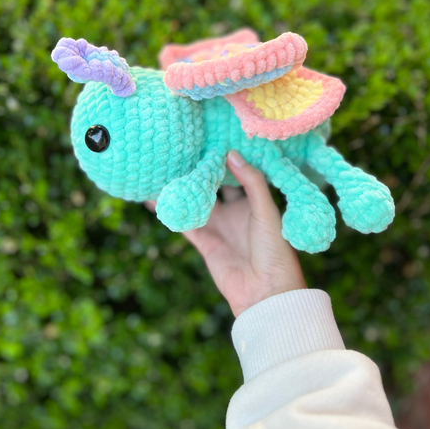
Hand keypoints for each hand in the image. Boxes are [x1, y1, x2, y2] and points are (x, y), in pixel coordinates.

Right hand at [145, 150, 305, 317]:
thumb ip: (251, 182)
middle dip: (201, 168)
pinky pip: (185, 223)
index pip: (237, 172)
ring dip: (182, 188)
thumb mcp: (267, 211)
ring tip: (164, 168)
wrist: (266, 293)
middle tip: (183, 147)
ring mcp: (219, 226)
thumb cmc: (275, 250)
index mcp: (254, 201)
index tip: (211, 135)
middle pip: (214, 184)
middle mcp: (235, 211)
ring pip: (196, 201)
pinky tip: (154, 198)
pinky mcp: (205, 242)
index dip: (226, 156)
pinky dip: (170, 212)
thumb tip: (231, 153)